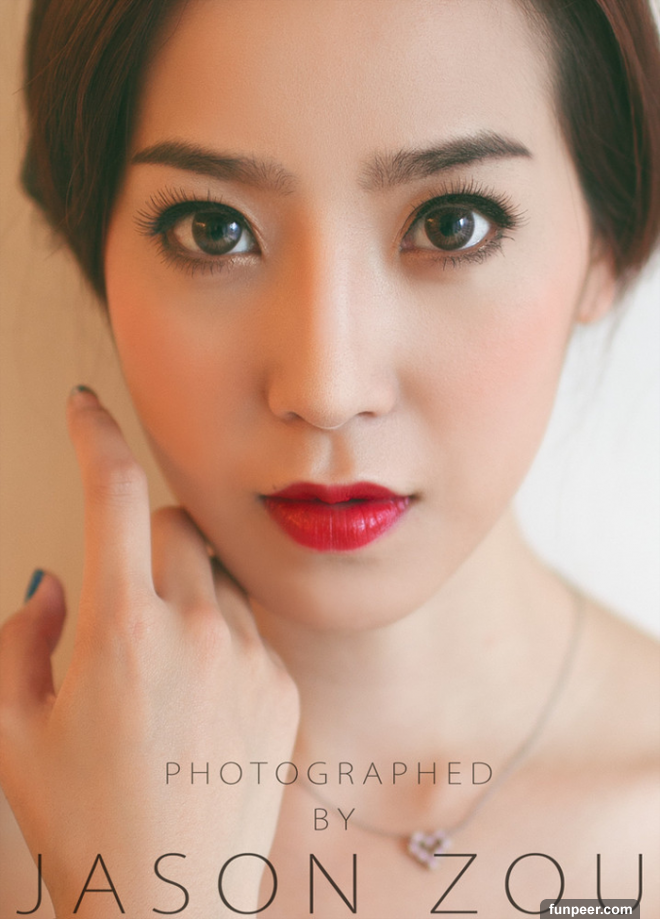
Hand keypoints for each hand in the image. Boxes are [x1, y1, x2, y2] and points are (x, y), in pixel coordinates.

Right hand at [0, 387, 299, 916]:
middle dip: (145, 534)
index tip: (84, 407)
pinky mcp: (282, 684)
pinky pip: (246, 626)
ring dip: (184, 590)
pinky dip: (217, 637)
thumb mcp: (16, 729)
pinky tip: (199, 702)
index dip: (95, 437)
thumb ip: (24, 638)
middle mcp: (194, 630)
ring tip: (161, 668)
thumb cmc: (83, 819)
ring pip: (216, 574)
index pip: (113, 495)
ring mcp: (247, 656)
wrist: (167, 900)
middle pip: (177, 524)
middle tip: (125, 590)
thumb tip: (56, 583)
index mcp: (121, 631)